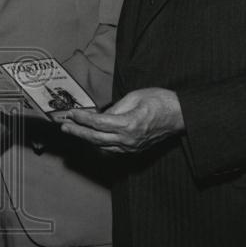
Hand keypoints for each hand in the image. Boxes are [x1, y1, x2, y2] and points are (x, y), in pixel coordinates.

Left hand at [57, 87, 183, 153]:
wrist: (180, 115)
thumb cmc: (160, 101)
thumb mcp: (134, 97)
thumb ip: (114, 108)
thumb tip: (99, 115)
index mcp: (128, 124)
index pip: (97, 123)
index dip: (82, 118)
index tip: (71, 113)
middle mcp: (128, 140)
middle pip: (95, 138)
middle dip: (77, 132)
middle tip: (64, 126)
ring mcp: (131, 147)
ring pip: (102, 146)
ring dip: (86, 139)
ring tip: (74, 130)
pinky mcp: (134, 149)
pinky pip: (112, 149)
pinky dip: (99, 144)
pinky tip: (91, 138)